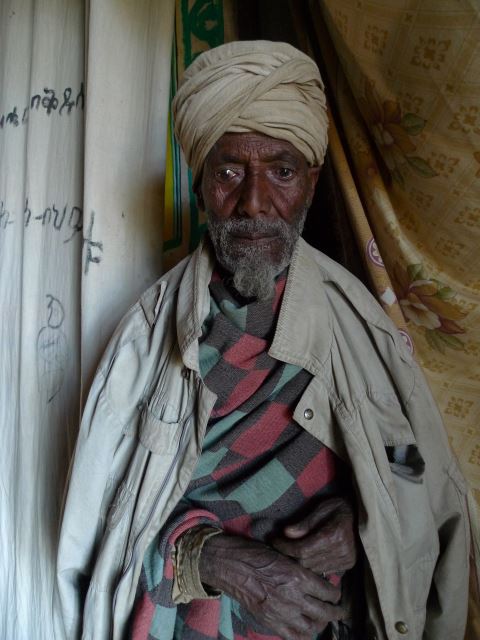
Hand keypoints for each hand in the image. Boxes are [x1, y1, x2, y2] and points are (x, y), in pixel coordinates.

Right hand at [199, 534, 344, 639]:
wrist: (231, 565)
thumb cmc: (255, 554)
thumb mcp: (284, 555)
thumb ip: (300, 570)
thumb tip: (314, 578)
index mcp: (299, 576)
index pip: (328, 591)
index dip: (335, 593)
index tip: (336, 592)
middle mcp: (294, 597)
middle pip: (325, 612)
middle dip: (336, 612)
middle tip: (339, 610)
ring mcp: (283, 612)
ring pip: (312, 627)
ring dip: (320, 624)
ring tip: (323, 620)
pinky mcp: (271, 622)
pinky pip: (294, 636)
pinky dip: (303, 634)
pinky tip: (305, 629)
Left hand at [272, 497, 356, 575]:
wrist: (364, 515)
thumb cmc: (340, 507)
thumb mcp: (322, 507)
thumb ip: (305, 523)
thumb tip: (286, 532)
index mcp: (333, 535)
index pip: (302, 548)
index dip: (285, 546)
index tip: (273, 541)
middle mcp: (341, 551)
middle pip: (306, 561)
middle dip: (289, 554)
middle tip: (279, 544)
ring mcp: (346, 560)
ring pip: (313, 568)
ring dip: (300, 560)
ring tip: (290, 550)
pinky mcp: (348, 565)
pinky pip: (323, 570)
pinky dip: (312, 564)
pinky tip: (306, 555)